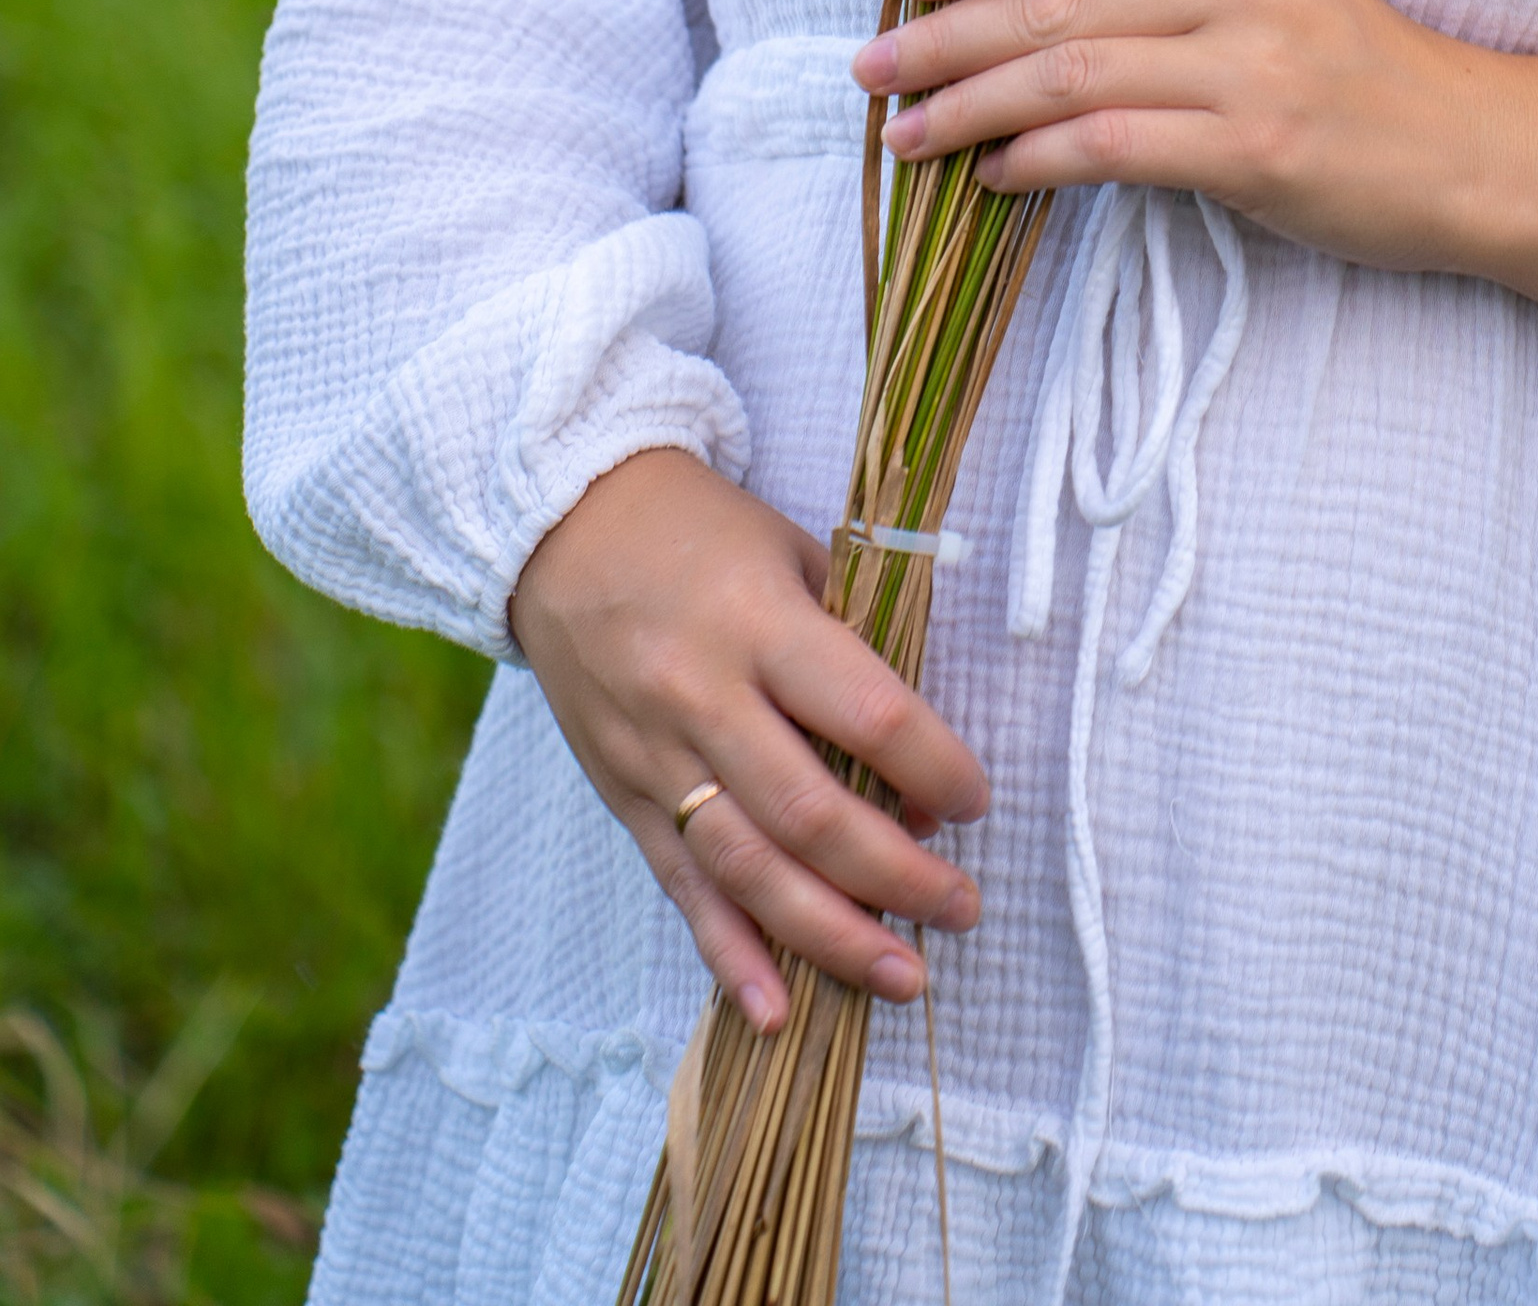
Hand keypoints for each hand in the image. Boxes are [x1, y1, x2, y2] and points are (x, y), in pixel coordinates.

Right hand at [508, 447, 987, 1033]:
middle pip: (810, 815)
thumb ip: (855, 648)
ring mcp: (655, 757)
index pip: (868, 717)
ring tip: (903, 977)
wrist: (560, 526)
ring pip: (748, 870)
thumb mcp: (793, 552)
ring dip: (831, 937)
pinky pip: (681, 888)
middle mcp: (705, 699)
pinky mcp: (622, 796)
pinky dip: (729, 954)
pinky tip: (777, 1010)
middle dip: (897, 877)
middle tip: (962, 909)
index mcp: (760, 624)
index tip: (977, 801)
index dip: (937, 767)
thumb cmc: (700, 530)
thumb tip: (911, 778)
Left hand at [858, 0, 1537, 325]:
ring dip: (968, 103)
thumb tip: (1034, 8)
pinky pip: (1111, 145)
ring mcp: (1250, 63)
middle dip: (944, 31)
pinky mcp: (1257, 147)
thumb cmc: (1363, 82)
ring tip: (906, 133)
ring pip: (1067, 71)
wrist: (1479, 151)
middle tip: (870, 63)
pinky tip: (993, 177)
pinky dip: (1035, 160)